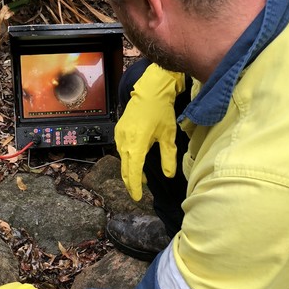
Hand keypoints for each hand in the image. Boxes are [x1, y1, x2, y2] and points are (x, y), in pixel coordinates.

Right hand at [115, 64, 184, 200]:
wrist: (149, 90)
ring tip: (141, 179)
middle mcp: (124, 142)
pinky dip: (128, 159)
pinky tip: (137, 161)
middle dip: (131, 183)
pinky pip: (122, 150)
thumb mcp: (168, 135)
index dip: (135, 187)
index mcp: (136, 144)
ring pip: (123, 160)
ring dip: (130, 171)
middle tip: (137, 193)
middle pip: (125, 169)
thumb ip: (168, 157)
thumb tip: (169, 175)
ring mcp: (119, 136)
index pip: (133, 171)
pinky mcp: (119, 131)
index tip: (138, 198)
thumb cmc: (161, 111)